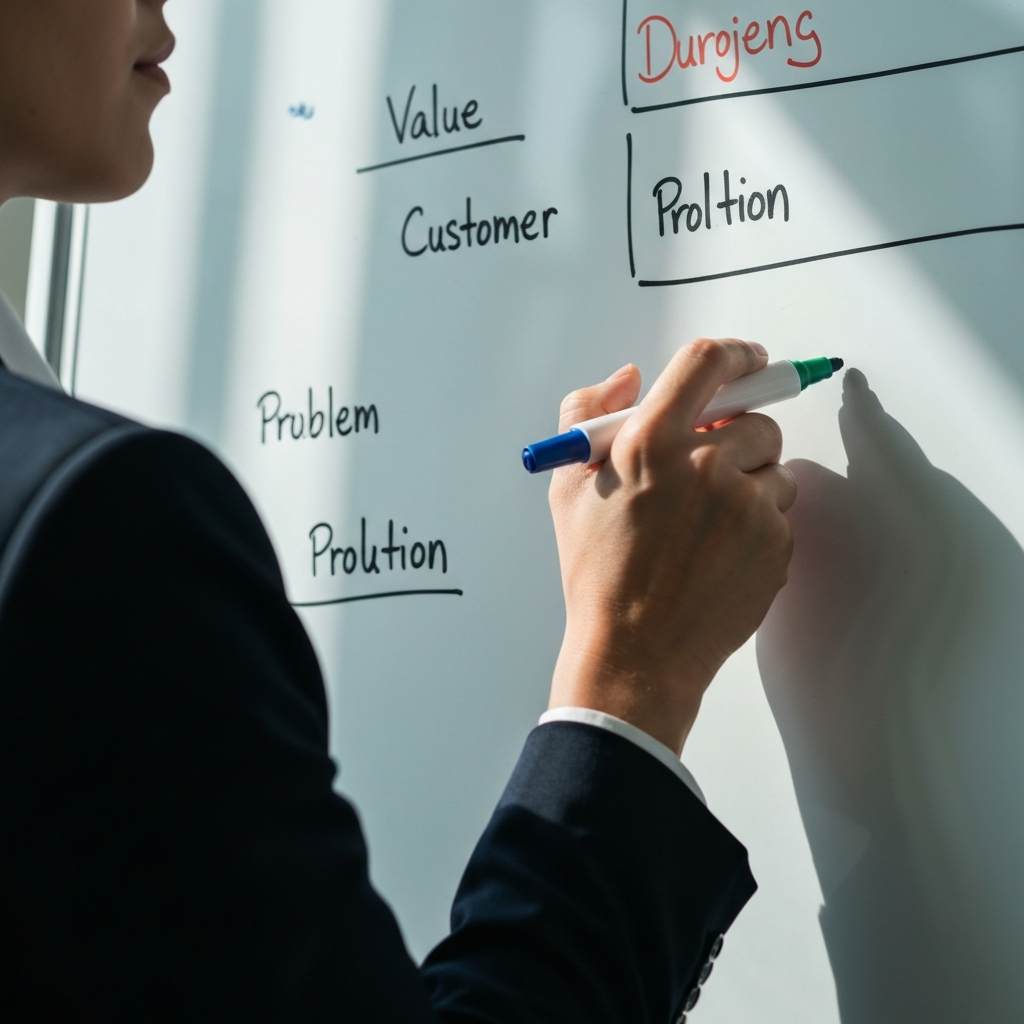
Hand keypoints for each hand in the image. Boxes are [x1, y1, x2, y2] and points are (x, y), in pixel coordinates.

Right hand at [548, 339, 796, 754]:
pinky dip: (758, 522)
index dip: (732, 353)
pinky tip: (719, 552)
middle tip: (709, 469)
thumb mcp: (568, 486)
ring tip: (707, 522)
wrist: (635, 653)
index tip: (746, 360)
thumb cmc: (597, 573)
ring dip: (750, 480)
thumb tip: (629, 377)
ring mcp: (747, 506)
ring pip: (774, 465)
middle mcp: (705, 465)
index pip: (707, 363)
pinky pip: (781, 510)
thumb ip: (589, 414)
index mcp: (651, 441)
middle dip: (736, 438)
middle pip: (754, 419)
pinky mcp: (775, 543)